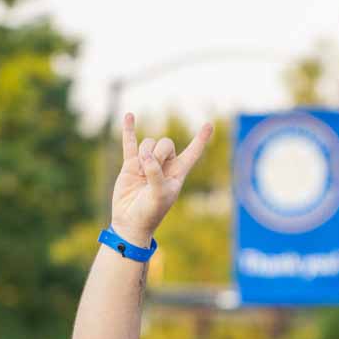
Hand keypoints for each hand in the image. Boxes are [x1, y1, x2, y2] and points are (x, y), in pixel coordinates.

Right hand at [110, 114, 212, 245]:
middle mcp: (164, 166)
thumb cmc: (150, 212)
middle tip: (151, 171)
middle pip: (166, 143)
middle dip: (158, 153)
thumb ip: (155, 174)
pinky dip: (129, 129)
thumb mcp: (159, 195)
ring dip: (144, 154)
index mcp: (178, 173)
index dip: (200, 140)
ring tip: (140, 174)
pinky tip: (129, 116)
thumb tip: (145, 156)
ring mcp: (147, 163)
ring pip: (149, 143)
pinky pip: (130, 142)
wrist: (130, 221)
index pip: (192, 153)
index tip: (209, 125)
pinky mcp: (131, 164)